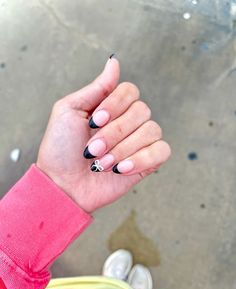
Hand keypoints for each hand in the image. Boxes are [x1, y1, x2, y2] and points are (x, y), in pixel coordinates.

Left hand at [36, 56, 170, 212]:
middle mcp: (128, 122)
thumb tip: (114, 60)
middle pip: (141, 111)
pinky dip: (141, 159)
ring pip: (152, 130)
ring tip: (102, 163)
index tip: (93, 122)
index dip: (115, 105)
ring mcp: (139, 142)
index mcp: (111, 107)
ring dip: (123, 149)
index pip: (130, 91)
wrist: (62, 185)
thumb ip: (96, 88)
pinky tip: (121, 169)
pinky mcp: (147, 162)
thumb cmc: (60, 148)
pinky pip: (161, 151)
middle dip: (114, 132)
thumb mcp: (69, 110)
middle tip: (92, 150)